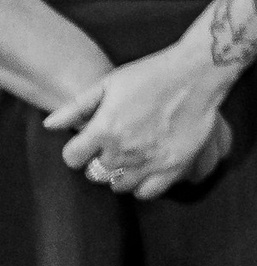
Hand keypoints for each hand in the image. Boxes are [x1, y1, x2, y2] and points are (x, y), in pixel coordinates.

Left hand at [45, 43, 234, 200]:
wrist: (197, 72)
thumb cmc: (152, 74)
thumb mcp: (109, 82)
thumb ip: (76, 106)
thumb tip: (50, 125)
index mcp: (104, 129)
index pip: (73, 158)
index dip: (78, 151)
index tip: (87, 145)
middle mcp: (124, 149)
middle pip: (96, 174)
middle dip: (100, 162)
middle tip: (114, 147)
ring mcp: (150, 160)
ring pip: (120, 185)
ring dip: (121, 174)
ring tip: (131, 158)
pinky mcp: (174, 166)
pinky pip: (148, 192)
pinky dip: (143, 185)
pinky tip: (147, 169)